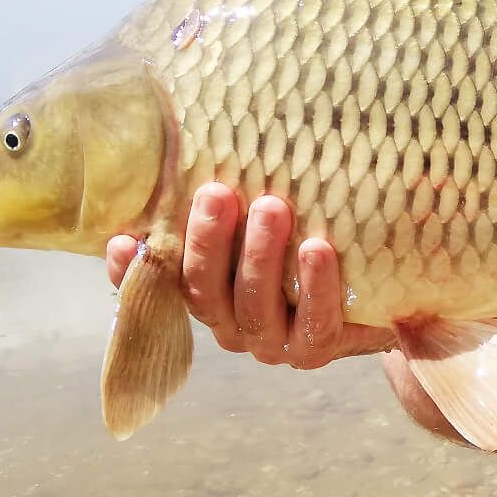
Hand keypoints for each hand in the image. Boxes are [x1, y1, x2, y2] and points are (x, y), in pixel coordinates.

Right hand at [105, 184, 393, 368]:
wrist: (377, 292)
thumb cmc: (308, 242)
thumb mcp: (267, 217)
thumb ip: (231, 200)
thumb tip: (193, 148)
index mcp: (208, 295)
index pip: (160, 284)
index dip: (131, 271)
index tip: (120, 239)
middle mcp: (230, 324)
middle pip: (205, 291)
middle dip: (207, 241)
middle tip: (216, 193)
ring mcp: (271, 343)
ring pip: (253, 305)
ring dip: (259, 256)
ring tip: (272, 207)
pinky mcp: (316, 349)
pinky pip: (314, 321)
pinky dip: (315, 284)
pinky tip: (317, 248)